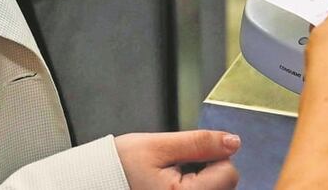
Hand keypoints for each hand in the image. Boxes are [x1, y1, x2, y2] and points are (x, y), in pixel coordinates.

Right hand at [114, 131, 239, 189]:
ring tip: (171, 177)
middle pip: (225, 184)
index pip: (229, 172)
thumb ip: (198, 142)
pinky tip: (171, 186)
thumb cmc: (120, 167)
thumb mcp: (157, 145)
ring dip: (200, 180)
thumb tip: (232, 141)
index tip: (187, 154)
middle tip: (175, 167)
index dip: (210, 155)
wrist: (95, 183)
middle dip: (206, 169)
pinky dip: (192, 187)